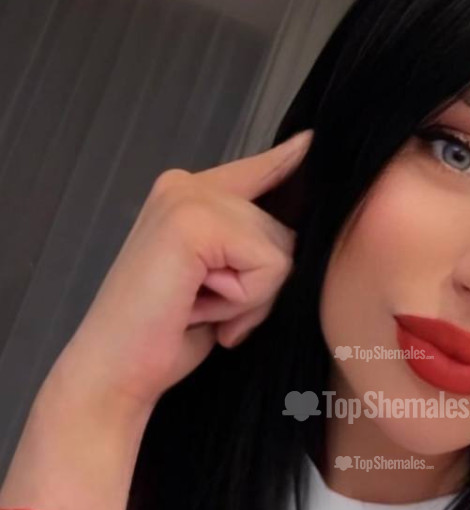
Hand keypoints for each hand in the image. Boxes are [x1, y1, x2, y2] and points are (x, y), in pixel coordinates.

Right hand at [49, 130, 312, 421]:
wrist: (117, 369)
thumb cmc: (166, 336)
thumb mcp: (220, 282)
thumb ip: (250, 249)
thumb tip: (299, 237)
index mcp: (188, 194)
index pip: (257, 170)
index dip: (287, 160)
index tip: (312, 140)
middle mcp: (187, 184)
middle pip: (284, 229)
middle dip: (261, 284)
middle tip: (207, 306)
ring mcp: (187, 198)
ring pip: (281, 249)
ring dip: (252, 297)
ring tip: (200, 307)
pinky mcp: (194, 222)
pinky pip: (269, 264)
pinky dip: (246, 300)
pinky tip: (199, 307)